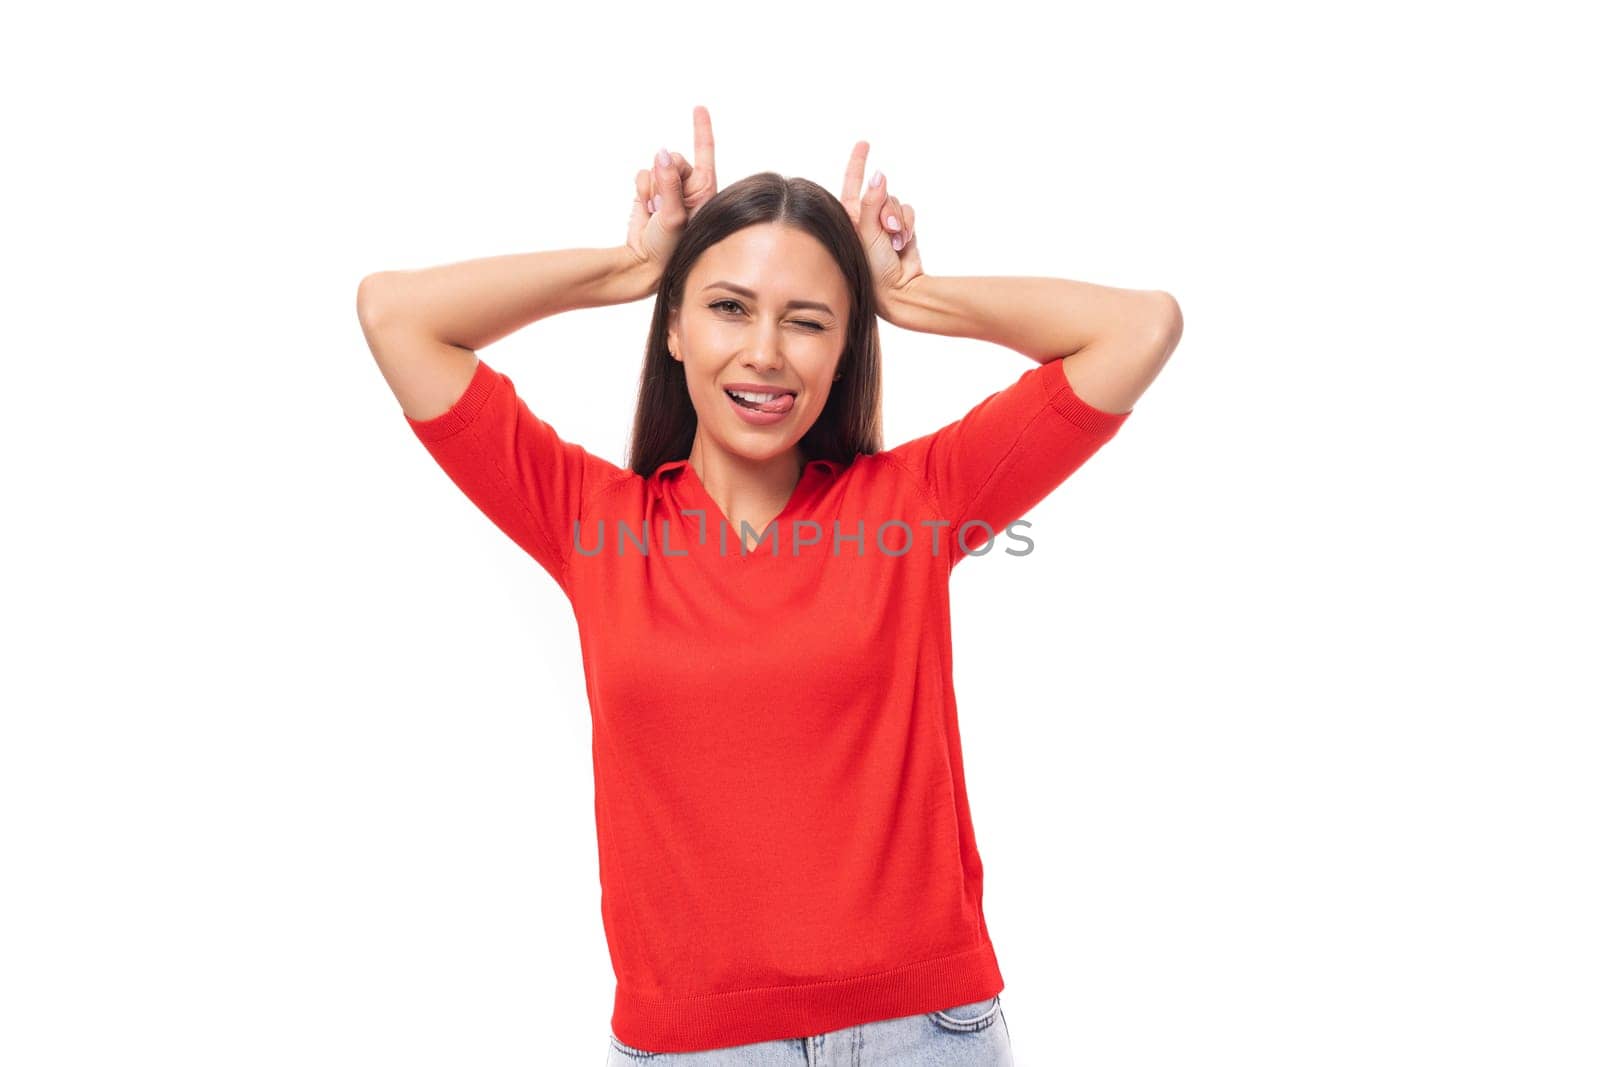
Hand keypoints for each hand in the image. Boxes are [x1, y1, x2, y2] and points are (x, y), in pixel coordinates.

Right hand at [624, 106, 718, 277]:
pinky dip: (641, 187)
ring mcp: (668, 188)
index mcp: (704, 190)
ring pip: (656, 165)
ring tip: (655, 210)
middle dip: (666, 173)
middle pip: (676, 157)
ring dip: (651, 185)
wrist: (644, 264)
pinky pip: (643, 174)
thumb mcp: (673, 216)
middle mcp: (689, 187)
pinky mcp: (650, 191)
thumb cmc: (669, 248)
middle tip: (663, 201)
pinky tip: (646, 207)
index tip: (698, 107)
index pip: (704, 153)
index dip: (701, 129)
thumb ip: (670, 183)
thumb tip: (664, 153)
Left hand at [839, 141, 923, 311]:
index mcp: (850, 217)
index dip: (858, 162)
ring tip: (896, 242)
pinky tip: (903, 244)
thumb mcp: (869, 232)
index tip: (864, 144)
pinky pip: (909, 214)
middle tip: (888, 230)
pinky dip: (910, 226)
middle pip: (882, 193)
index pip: (853, 183)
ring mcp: (884, 225)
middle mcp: (866, 219)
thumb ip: (873, 202)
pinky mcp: (901, 230)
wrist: (897, 291)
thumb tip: (878, 174)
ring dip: (901, 220)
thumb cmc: (874, 268)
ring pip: (898, 203)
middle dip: (888, 208)